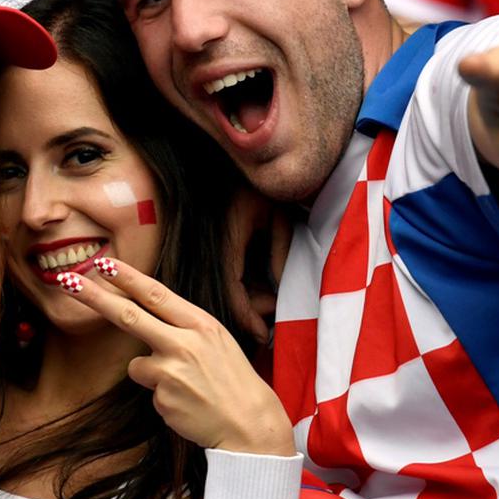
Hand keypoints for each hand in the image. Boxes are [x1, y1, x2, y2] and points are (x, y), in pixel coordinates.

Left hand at [56, 258, 293, 455]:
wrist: (249, 424)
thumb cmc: (232, 380)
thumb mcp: (216, 341)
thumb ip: (182, 326)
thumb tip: (144, 314)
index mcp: (200, 324)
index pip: (156, 295)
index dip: (128, 278)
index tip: (105, 264)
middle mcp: (184, 343)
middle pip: (129, 316)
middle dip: (96, 298)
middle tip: (70, 282)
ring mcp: (171, 372)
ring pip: (138, 365)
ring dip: (152, 374)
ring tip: (187, 386)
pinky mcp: (163, 398)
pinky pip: (150, 392)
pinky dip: (163, 397)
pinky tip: (187, 403)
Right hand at [222, 188, 289, 344]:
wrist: (244, 162)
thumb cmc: (261, 187)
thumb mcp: (278, 217)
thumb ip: (279, 250)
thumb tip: (279, 284)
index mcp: (228, 242)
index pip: (232, 288)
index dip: (245, 315)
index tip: (260, 335)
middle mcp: (218, 249)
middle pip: (230, 292)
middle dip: (253, 309)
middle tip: (277, 315)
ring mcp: (218, 249)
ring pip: (231, 286)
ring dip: (252, 298)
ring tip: (276, 301)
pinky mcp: (223, 247)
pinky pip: (233, 274)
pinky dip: (249, 287)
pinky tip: (267, 290)